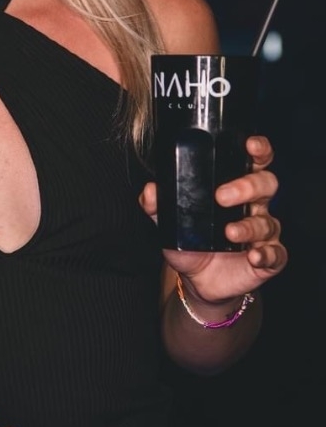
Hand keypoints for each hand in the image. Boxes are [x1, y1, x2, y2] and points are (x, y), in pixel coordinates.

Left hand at [139, 135, 287, 304]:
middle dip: (247, 186)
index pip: (254, 161)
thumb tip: (150, 190)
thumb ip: (158, 205)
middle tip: (222, 196)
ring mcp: (264, 232)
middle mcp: (254, 206)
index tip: (249, 145)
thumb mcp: (170, 222)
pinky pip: (276, 254)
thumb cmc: (191, 242)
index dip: (258, 150)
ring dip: (249, 226)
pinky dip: (266, 254)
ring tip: (229, 232)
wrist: (198, 281)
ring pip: (267, 221)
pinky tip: (254, 256)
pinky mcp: (268, 258)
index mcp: (236, 187)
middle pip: (265, 184)